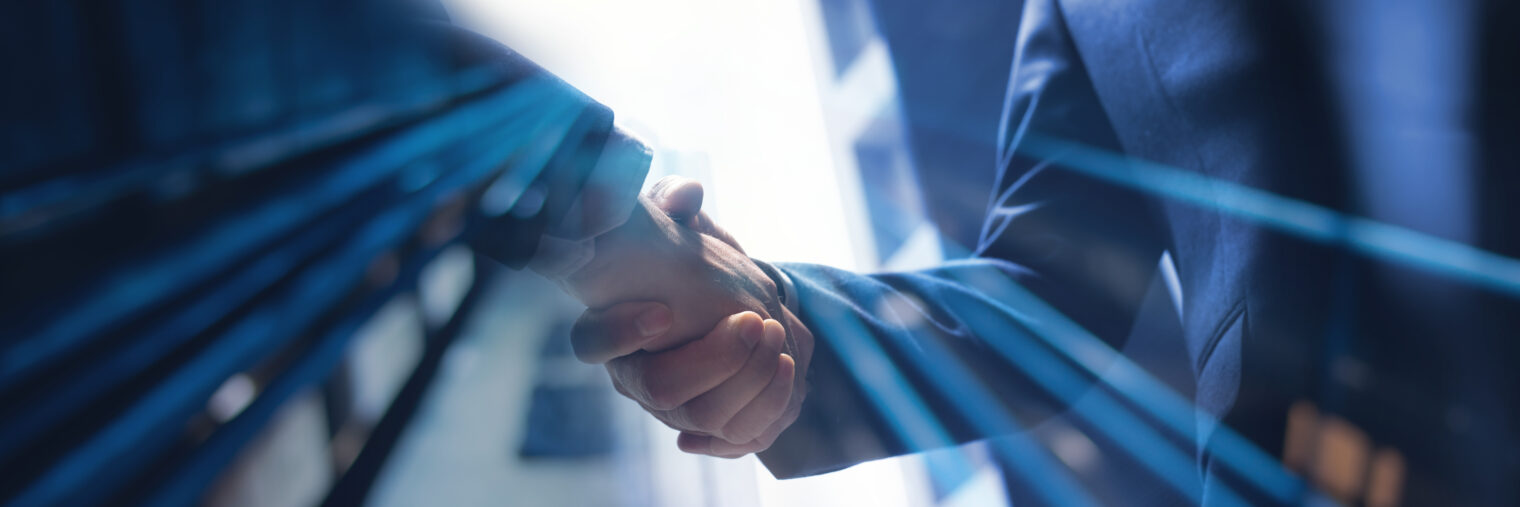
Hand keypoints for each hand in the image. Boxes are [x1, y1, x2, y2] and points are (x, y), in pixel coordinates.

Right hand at [566, 177, 812, 456]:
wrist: (730, 304)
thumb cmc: (689, 259)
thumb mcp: (674, 222)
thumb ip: (672, 201)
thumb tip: (684, 195)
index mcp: (609, 329)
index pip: (590, 344)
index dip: (621, 333)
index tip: (664, 311)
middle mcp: (635, 377)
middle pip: (660, 391)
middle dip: (716, 358)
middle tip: (755, 319)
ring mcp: (673, 409)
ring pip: (705, 418)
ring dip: (751, 380)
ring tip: (777, 335)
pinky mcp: (714, 425)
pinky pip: (738, 437)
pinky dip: (767, 408)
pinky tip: (786, 368)